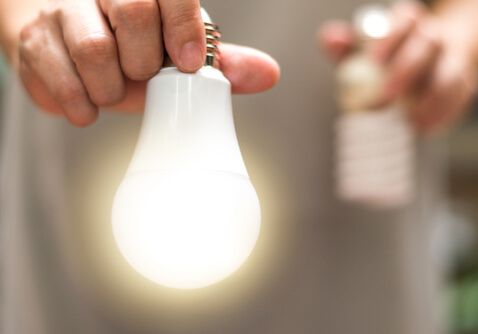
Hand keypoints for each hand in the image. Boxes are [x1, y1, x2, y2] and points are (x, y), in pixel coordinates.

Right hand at [13, 0, 278, 126]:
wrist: (54, 30)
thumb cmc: (121, 42)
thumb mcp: (170, 47)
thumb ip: (214, 60)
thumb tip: (267, 74)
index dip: (182, 27)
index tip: (186, 64)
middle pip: (134, 11)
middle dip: (144, 63)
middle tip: (139, 76)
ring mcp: (59, 8)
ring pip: (94, 49)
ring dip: (111, 88)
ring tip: (111, 90)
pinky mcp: (28, 40)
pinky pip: (57, 80)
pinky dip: (80, 105)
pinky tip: (87, 102)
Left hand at [318, 0, 477, 134]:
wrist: (421, 69)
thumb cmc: (384, 61)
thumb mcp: (360, 52)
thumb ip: (344, 46)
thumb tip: (330, 39)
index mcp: (408, 23)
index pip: (404, 20)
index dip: (390, 37)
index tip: (373, 59)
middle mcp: (434, 37)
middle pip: (429, 43)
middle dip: (407, 68)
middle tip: (386, 95)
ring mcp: (452, 59)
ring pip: (452, 72)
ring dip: (432, 98)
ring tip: (410, 120)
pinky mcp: (465, 83)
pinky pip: (462, 96)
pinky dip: (444, 114)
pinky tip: (423, 128)